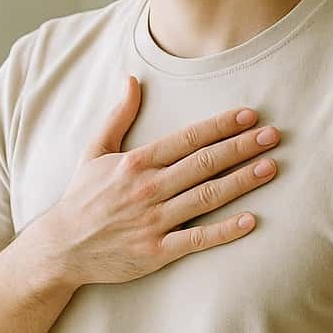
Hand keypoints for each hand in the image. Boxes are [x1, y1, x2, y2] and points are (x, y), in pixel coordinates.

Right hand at [48, 78, 280, 287]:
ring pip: (206, 197)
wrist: (60, 248)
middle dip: (241, 147)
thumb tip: (132, 80)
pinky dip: (224, 230)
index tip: (249, 116)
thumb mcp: (94, 152)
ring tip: (270, 167)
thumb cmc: (81, 198)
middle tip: (272, 136)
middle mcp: (148, 188)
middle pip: (204, 163)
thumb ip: (117, 116)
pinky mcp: (156, 252)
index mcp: (136, 162)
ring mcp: (153, 221)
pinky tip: (250, 220)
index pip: (187, 138)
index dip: (221, 126)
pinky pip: (197, 239)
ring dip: (241, 181)